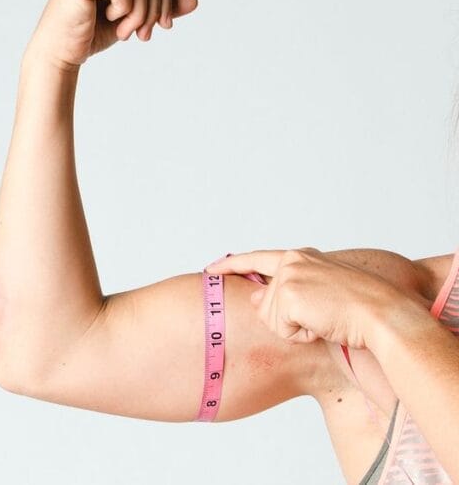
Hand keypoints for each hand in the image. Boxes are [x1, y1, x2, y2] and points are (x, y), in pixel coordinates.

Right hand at [27, 0, 197, 71]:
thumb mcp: (132, 17)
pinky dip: (125, 13)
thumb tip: (195, 1)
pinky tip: (110, 22)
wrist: (59, 53)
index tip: (154, 29)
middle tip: (141, 35)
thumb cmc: (90, 33)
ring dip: (140, 16)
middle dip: (153, 11)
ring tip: (124, 32)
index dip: (162, 2)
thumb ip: (159, 6)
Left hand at [204, 247, 405, 348]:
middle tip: (322, 317)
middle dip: (287, 320)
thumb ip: (286, 292)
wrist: (382, 315)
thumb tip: (256, 299)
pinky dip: (301, 335)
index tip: (210, 269)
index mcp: (300, 257)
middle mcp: (291, 261)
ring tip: (327, 319)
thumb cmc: (359, 309)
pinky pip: (282, 329)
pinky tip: (323, 325)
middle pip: (265, 304)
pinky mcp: (289, 296)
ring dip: (298, 328)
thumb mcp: (319, 294)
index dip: (231, 265)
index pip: (256, 259)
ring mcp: (288, 277)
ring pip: (272, 319)